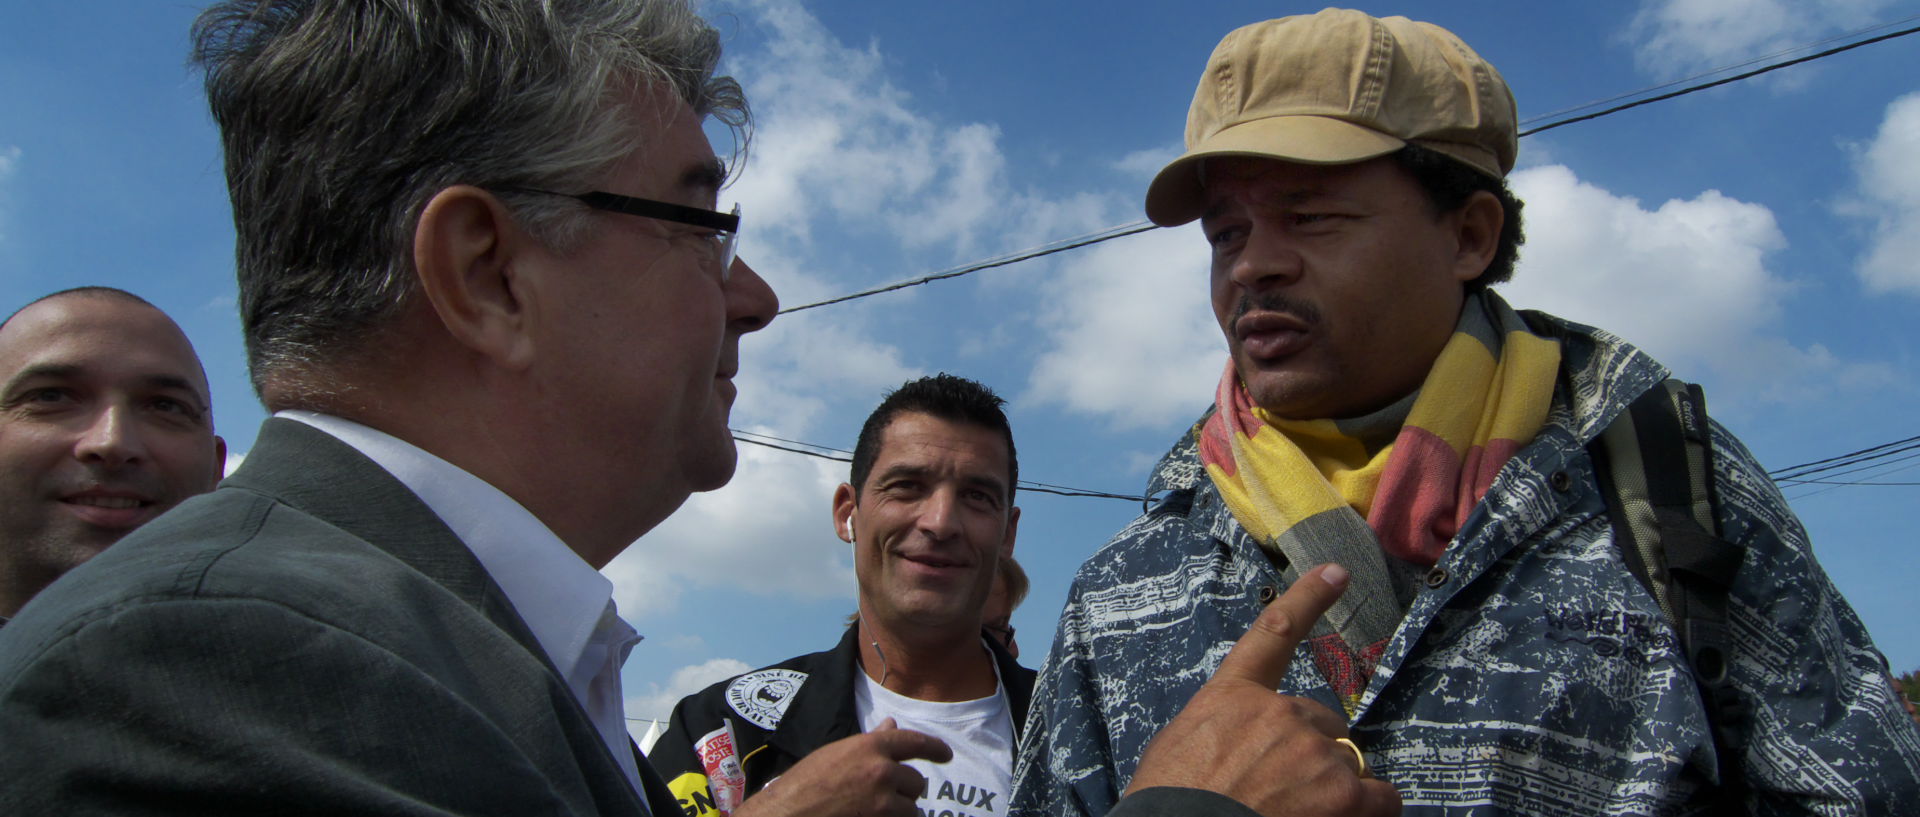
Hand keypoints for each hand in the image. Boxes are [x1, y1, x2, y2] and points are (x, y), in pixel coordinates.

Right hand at [732, 717, 950, 816]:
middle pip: (916, 782)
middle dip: (905, 791)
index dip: (935, 748)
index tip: (946, 755)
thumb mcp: (836, 754)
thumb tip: (891, 725)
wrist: (789, 814)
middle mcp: (882, 771)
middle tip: (883, 796)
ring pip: (912, 808)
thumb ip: (870, 742)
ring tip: (875, 810)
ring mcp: (883, 802)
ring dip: (900, 811)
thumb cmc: (805, 783)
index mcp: (870, 747)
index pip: (915, 742)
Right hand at [1125, 564, 1401, 816]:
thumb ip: (1221, 730)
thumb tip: (1242, 743)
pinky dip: (1369, 810)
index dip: (1309, 597)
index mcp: (1233, 697)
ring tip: (1298, 814)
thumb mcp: (1178, 750)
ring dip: (1332, 788)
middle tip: (1283, 791)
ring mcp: (1316, 751)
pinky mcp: (1345, 793)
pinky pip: (1382, 796)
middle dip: (1310, 752)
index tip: (1336, 572)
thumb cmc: (1169, 801)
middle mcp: (1281, 713)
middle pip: (1321, 720)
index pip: (1275, 632)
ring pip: (1347, 761)